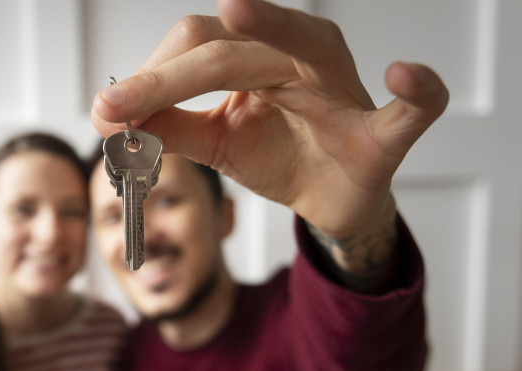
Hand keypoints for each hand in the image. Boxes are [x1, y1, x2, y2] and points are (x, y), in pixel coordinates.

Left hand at [91, 0, 448, 240]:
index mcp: (260, 54)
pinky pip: (413, 110)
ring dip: (271, 29)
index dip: (148, 77)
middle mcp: (303, 56)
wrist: (333, 200)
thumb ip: (171, 128)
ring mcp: (347, 91)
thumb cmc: (280, 155)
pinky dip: (416, 92)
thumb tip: (110, 118)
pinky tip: (406, 76)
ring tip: (236, 9)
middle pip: (230, 48)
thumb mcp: (215, 143)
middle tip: (116, 107)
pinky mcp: (384, 135)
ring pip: (305, 48)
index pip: (197, 46)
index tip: (104, 110)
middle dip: (168, 76)